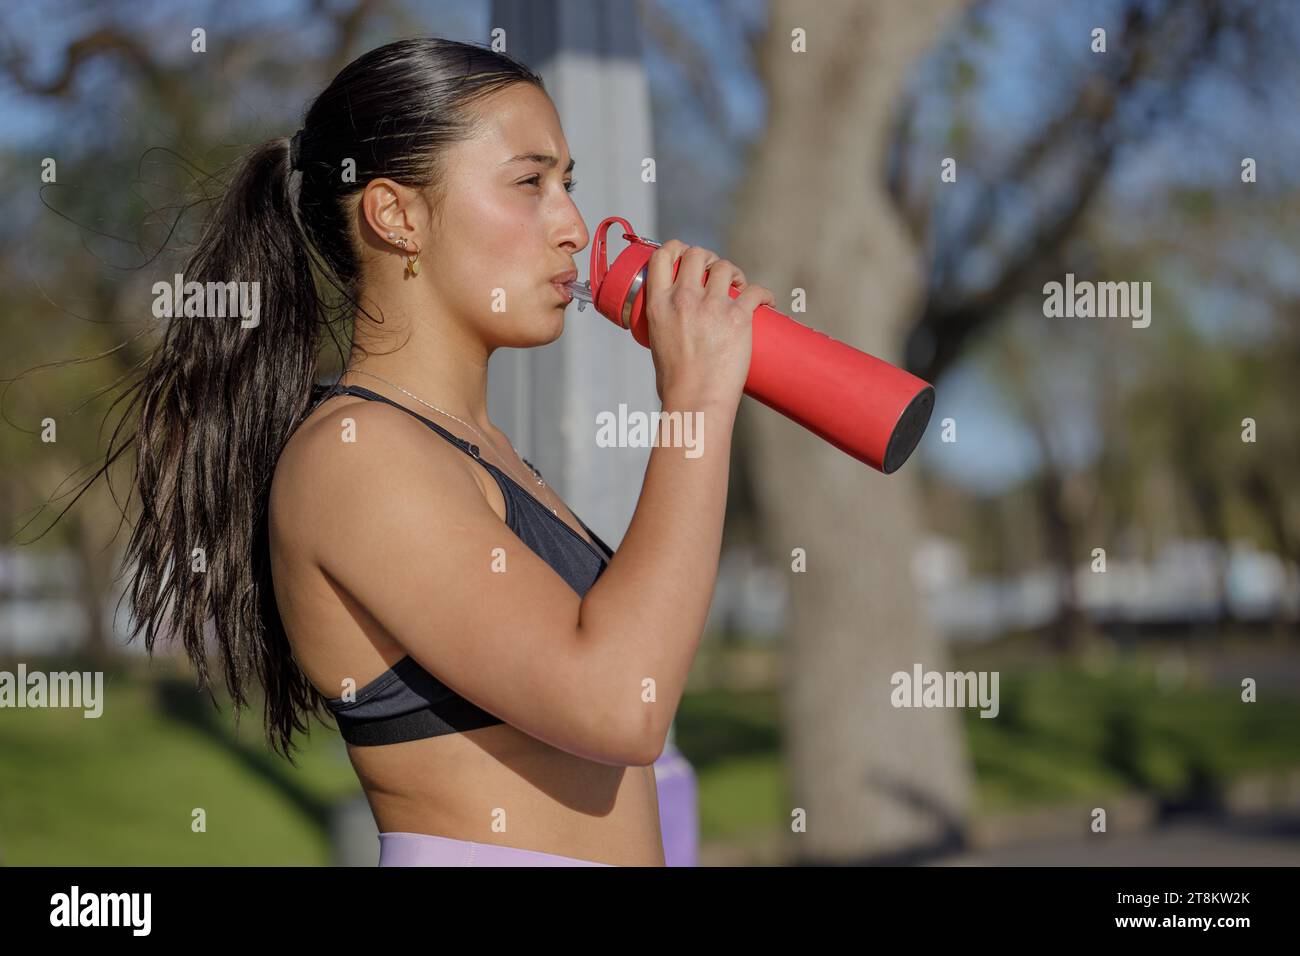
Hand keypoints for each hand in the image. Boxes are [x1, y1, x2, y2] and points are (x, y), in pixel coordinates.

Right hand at [643, 241, 775, 409]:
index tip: (685, 257)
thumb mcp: (656, 343)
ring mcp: (712, 307)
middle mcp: (684, 299)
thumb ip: (664, 325)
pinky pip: (756, 291)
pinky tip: (767, 303)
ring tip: (739, 287)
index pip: (663, 255)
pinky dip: (764, 295)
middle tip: (715, 275)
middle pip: (698, 254)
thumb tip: (676, 325)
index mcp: (659, 304)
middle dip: (708, 259)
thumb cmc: (675, 384)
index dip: (676, 249)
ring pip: (726, 267)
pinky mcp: (739, 318)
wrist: (696, 402)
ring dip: (734, 273)